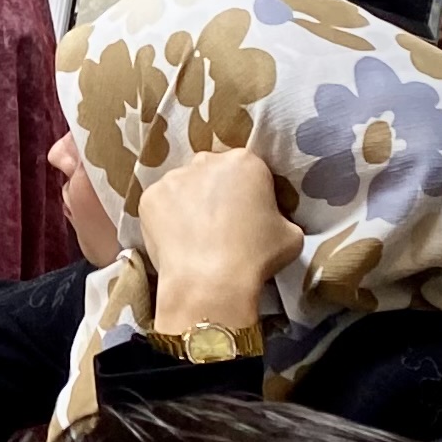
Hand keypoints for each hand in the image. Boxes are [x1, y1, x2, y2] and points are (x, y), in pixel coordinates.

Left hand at [132, 146, 299, 335]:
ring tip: (197, 235)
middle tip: (222, 224)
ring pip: (184, 187)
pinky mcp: (149, 198)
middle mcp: (205, 161)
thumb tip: (269, 220)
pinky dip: (168, 218)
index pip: (250, 171)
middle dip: (218, 192)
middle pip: (213, 173)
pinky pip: (162, 204)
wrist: (210, 280)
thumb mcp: (291, 233)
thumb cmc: (257, 255)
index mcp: (245, 162)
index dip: (252, 194)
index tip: (251, 215)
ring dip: (191, 203)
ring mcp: (173, 178)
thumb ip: (279, 215)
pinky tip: (178, 240)